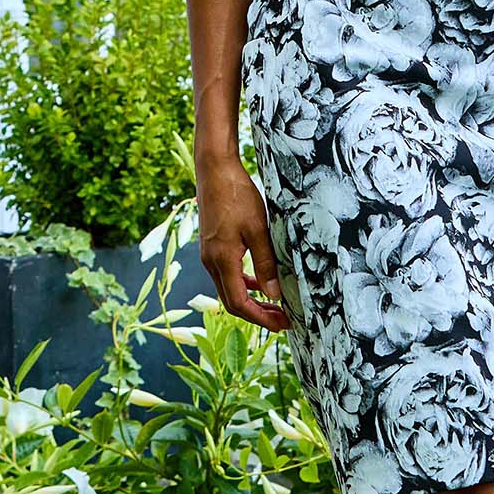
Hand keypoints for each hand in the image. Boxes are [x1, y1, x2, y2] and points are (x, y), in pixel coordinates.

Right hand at [196, 158, 290, 332]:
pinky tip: (259, 279)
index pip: (239, 304)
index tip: (283, 323)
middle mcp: (211, 262)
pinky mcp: (212, 246)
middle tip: (283, 319)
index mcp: (221, 261)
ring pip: (229, 288)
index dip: (261, 318)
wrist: (214, 170)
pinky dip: (244, 282)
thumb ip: (266, 263)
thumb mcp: (258, 229)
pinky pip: (227, 273)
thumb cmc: (237, 195)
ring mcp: (209, 255)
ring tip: (275, 304)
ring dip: (252, 299)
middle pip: (232, 301)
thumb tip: (275, 295)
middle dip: (258, 313)